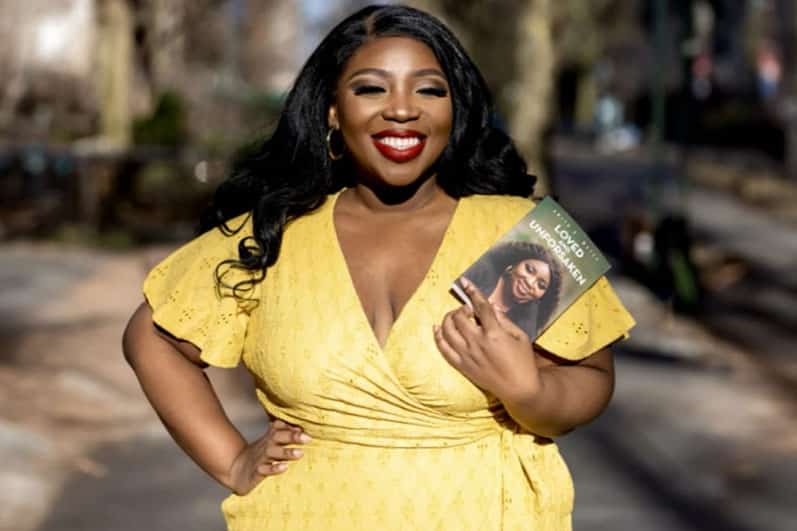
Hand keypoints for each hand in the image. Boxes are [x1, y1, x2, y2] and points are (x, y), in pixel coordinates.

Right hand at [226, 419, 310, 494]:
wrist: (235, 470)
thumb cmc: (259, 456)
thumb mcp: (270, 443)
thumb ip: (284, 435)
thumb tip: (302, 428)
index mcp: (269, 439)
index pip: (279, 427)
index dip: (290, 426)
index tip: (304, 427)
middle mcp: (266, 447)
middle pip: (277, 437)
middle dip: (292, 436)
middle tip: (307, 438)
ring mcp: (260, 459)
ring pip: (272, 453)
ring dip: (286, 452)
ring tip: (300, 453)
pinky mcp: (256, 473)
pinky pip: (264, 470)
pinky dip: (274, 469)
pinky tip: (284, 467)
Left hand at [434, 277, 540, 401]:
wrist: (518, 388)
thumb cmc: (523, 361)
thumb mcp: (520, 336)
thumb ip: (504, 320)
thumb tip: (490, 306)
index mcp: (494, 334)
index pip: (480, 307)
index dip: (472, 292)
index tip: (465, 283)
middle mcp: (477, 343)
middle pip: (459, 317)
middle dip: (461, 308)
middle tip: (467, 309)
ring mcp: (467, 355)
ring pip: (447, 330)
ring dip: (448, 319)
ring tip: (455, 317)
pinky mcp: (461, 365)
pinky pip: (443, 349)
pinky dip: (438, 336)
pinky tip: (437, 328)